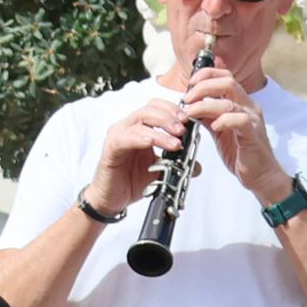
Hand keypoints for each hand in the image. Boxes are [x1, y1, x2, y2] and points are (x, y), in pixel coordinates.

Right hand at [90, 90, 187, 207]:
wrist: (112, 199)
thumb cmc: (131, 181)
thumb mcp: (160, 170)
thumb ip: (176, 163)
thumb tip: (196, 166)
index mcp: (140, 127)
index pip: (156, 106)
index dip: (173, 109)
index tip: (188, 120)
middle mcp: (128, 127)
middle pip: (149, 108)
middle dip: (170, 117)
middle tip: (183, 130)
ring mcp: (118, 135)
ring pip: (140, 120)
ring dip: (160, 129)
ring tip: (175, 143)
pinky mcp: (111, 148)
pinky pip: (125, 138)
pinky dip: (140, 138)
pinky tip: (151, 143)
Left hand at [183, 57, 288, 200]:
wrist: (260, 175)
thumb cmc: (241, 152)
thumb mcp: (219, 130)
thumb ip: (208, 116)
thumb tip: (190, 105)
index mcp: (241, 103)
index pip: (226, 76)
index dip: (207, 74)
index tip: (190, 83)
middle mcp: (248, 107)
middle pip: (227, 82)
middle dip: (202, 86)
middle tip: (187, 99)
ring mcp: (252, 119)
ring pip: (229, 101)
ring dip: (204, 105)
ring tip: (190, 113)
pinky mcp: (252, 134)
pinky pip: (239, 120)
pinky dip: (224, 120)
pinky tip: (213, 127)